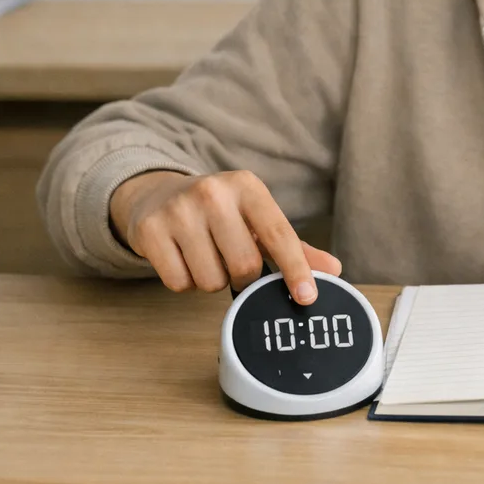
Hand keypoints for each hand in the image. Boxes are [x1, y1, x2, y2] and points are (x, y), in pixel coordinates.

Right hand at [109, 169, 340, 301]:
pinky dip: (184, 282)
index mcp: (248, 187)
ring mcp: (178, 210)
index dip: (295, 269)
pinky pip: (179, 283)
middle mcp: (213, 193)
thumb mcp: (257, 219)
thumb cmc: (219, 213)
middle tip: (231, 260)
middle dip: (242, 276)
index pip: (279, 234)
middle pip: (244, 266)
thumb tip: (333, 270)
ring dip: (212, 280)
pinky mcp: (150, 230)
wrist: (157, 195)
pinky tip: (182, 258)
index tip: (307, 297)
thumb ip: (294, 246)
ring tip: (205, 254)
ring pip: (211, 280)